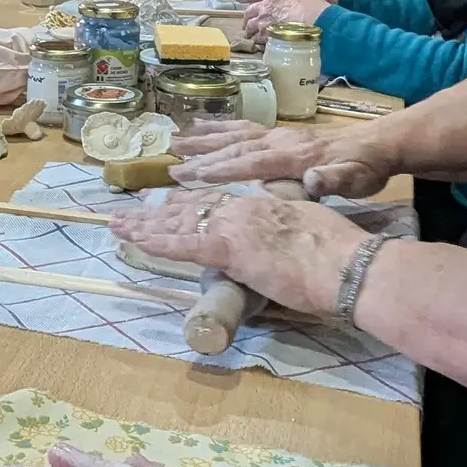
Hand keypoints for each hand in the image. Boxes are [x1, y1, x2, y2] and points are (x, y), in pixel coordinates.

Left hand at [109, 188, 363, 314]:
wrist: (348, 265)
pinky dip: (157, 243)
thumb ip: (287, 228)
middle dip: (155, 213)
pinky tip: (136, 242)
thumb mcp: (308, 229)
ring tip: (118, 227)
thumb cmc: (338, 256)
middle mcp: (243, 208)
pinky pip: (184, 245)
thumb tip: (282, 237)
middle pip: (190, 208)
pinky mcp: (229, 250)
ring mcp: (234, 227)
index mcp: (262, 204)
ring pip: (179, 223)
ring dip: (145, 226)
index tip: (164, 202)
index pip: (215, 201)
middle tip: (128, 214)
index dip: (185, 204)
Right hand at [168, 121, 395, 195]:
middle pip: (234, 147)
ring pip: (233, 135)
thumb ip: (333, 178)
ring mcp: (277, 134)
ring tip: (175, 142)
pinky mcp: (279, 133)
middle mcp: (279, 141)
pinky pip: (242, 128)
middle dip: (201, 157)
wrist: (378, 144)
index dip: (219, 169)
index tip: (190, 175)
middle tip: (171, 166)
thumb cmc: (365, 168)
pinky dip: (219, 127)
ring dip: (203, 139)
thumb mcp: (356, 178)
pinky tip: (202, 126)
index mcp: (293, 156)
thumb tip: (313, 179)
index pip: (249, 163)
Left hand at [239, 0, 330, 43]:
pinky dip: (258, 42)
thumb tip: (281, 4)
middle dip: (247, 19)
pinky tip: (260, 45)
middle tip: (249, 24)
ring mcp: (264, 22)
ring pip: (250, 28)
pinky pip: (257, 40)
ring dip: (251, 32)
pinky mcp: (266, 36)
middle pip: (248, 13)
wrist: (315, 21)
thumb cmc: (312, 6)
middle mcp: (264, 7)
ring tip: (252, 37)